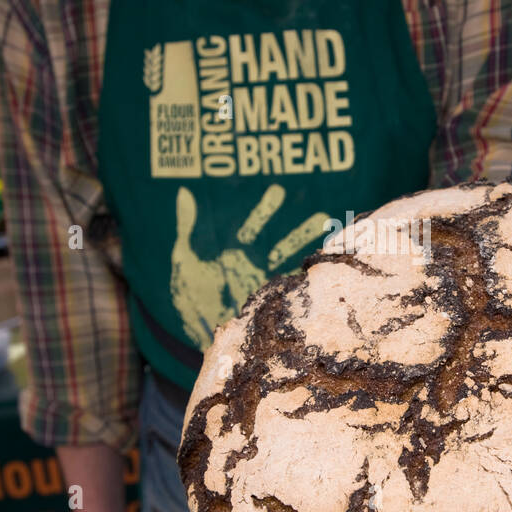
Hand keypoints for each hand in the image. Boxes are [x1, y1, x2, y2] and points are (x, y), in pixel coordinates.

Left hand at [170, 185, 327, 348]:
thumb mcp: (184, 254)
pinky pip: (284, 294)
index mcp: (236, 249)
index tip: (279, 191)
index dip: (267, 209)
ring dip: (308, 261)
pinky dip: (302, 287)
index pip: (255, 224)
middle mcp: (255, 264)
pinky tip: (317, 281)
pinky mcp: (263, 303)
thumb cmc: (187, 285)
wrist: (191, 319)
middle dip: (301, 230)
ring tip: (328, 253)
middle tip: (323, 215)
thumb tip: (183, 192)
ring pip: (291, 269)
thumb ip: (188, 225)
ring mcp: (261, 284)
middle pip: (282, 242)